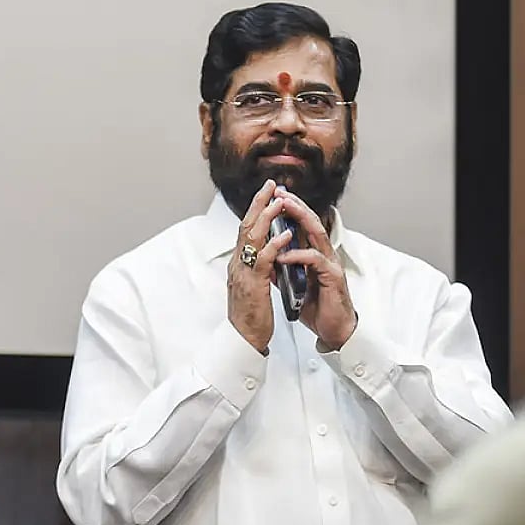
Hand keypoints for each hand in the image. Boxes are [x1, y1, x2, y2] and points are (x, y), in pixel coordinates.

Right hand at [227, 179, 293, 353]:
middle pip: (246, 226)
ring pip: (252, 238)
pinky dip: (275, 244)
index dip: (255, 209)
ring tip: (280, 202)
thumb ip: (257, 269)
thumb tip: (265, 256)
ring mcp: (243, 273)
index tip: (267, 193)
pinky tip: (286, 234)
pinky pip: (264, 259)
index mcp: (238, 264)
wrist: (243, 339)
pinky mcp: (252, 284)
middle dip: (259, 204)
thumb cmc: (251, 316)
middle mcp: (237, 264)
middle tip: (272, 185)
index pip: (245, 230)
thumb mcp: (252, 286)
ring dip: (267, 217)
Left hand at [274, 187, 357, 349]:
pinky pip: (314, 261)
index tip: (273, 196)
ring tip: (284, 208)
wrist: (332, 329)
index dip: (289, 210)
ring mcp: (330, 264)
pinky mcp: (332, 277)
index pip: (301, 226)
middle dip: (295, 205)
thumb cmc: (315, 305)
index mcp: (313, 253)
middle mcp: (324, 254)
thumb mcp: (291, 283)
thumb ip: (280, 268)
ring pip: (317, 234)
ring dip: (300, 219)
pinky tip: (283, 255)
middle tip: (280, 192)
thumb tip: (263, 257)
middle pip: (311, 222)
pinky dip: (297, 256)